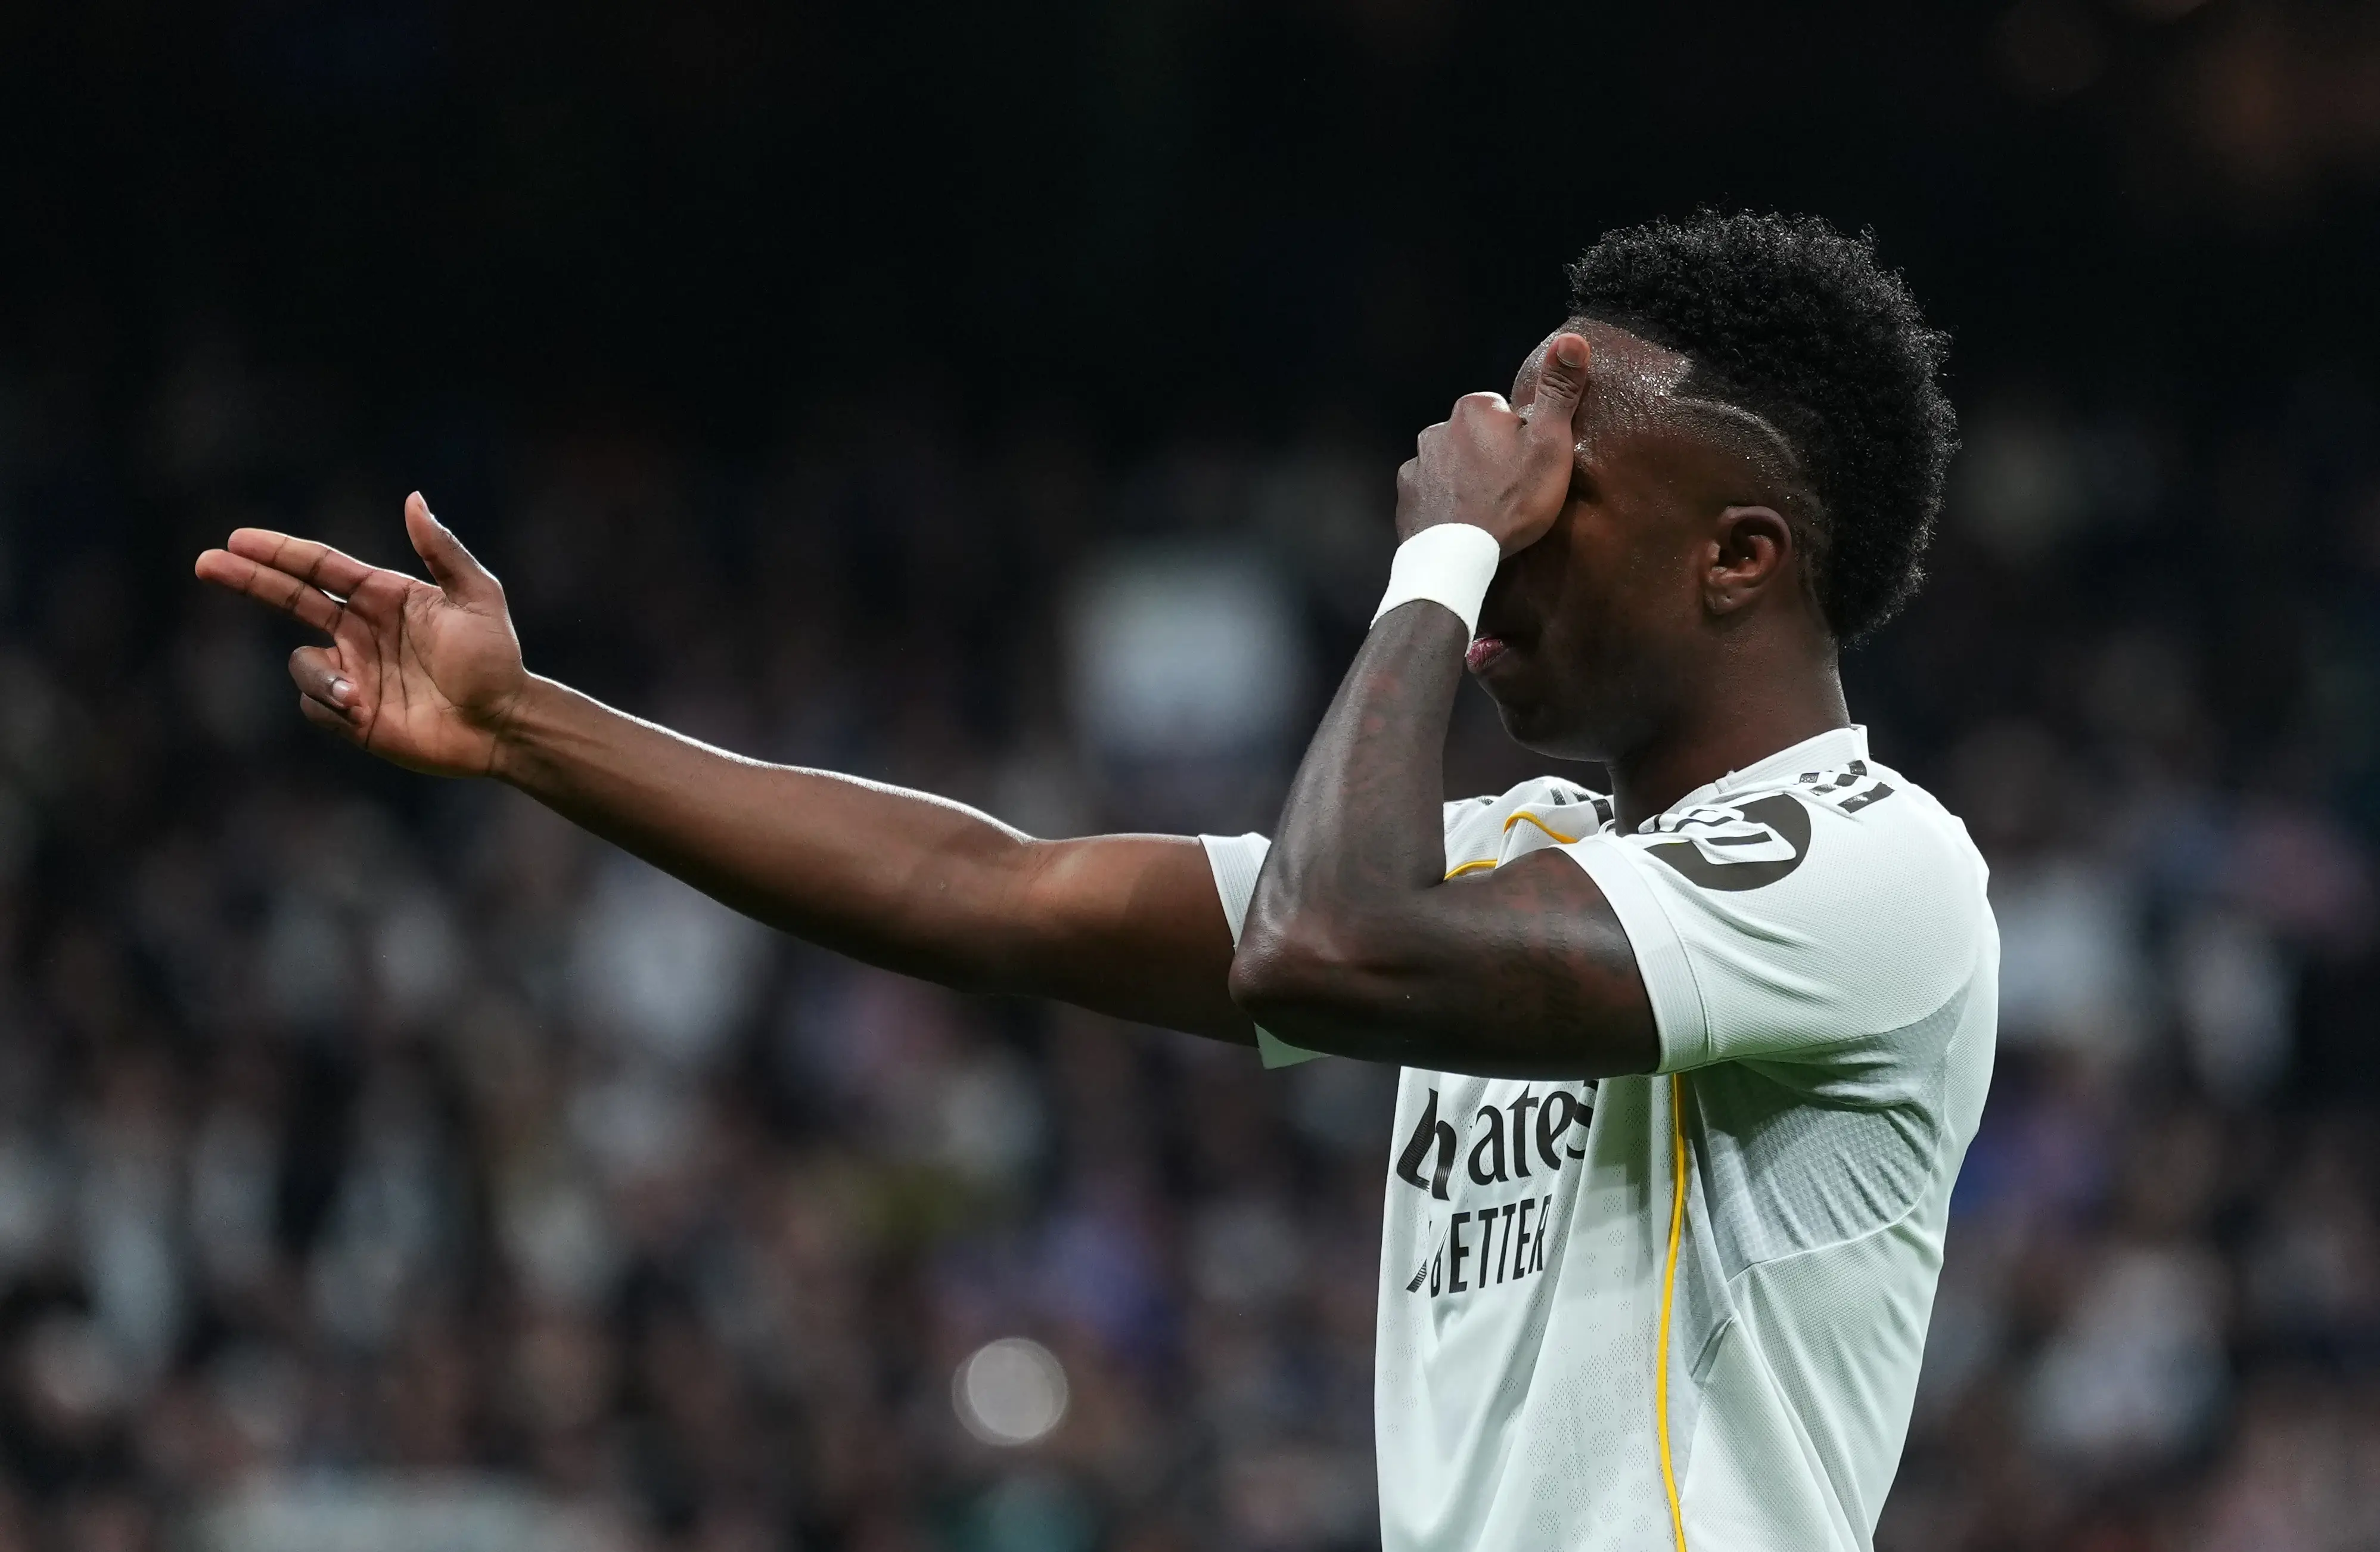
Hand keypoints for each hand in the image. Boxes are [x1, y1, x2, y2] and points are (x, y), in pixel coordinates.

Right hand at [193, 492, 528, 777]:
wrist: (502, 723)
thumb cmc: (496, 659)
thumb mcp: (479, 597)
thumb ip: (443, 551)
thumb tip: (413, 499)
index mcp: (383, 597)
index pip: (318, 568)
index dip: (278, 552)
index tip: (237, 539)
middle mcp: (361, 630)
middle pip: (289, 598)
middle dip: (248, 580)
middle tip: (207, 563)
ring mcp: (354, 671)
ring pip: (301, 663)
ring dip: (319, 676)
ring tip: (357, 695)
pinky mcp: (352, 715)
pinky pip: (313, 705)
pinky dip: (329, 705)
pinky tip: (365, 713)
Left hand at [1395, 332, 1589, 554]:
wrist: (1459, 557)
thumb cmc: (1512, 501)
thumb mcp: (1549, 444)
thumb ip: (1559, 392)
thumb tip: (1572, 338)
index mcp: (1473, 410)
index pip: (1504, 413)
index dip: (1520, 440)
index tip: (1526, 467)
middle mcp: (1436, 429)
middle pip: (1475, 438)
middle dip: (1490, 457)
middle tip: (1509, 492)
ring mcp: (1416, 464)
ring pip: (1450, 464)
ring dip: (1465, 480)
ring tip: (1485, 510)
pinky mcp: (1405, 497)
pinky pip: (1429, 492)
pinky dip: (1443, 502)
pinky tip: (1459, 522)